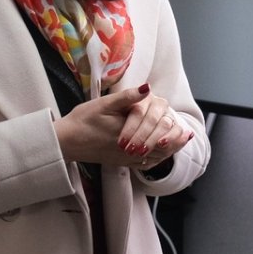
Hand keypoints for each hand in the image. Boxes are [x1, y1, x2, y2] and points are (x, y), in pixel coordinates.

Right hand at [55, 84, 190, 168]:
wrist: (65, 141)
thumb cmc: (82, 120)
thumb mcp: (103, 104)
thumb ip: (127, 98)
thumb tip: (147, 88)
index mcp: (128, 132)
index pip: (158, 135)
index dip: (173, 132)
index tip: (185, 129)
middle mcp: (129, 149)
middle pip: (160, 148)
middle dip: (175, 142)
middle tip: (187, 136)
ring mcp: (124, 159)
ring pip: (154, 158)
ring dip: (169, 151)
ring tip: (180, 144)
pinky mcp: (119, 163)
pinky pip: (143, 165)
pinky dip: (156, 159)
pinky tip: (160, 153)